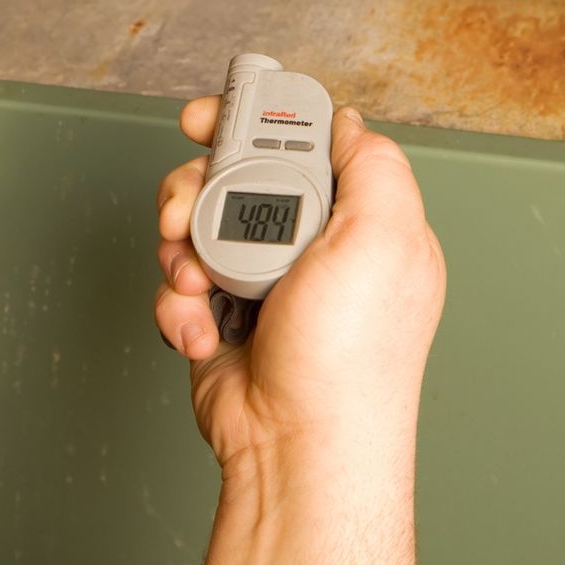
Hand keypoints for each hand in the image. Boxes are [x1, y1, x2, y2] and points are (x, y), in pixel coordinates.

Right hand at [153, 100, 444, 564]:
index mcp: (360, 221)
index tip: (212, 116)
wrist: (296, 448)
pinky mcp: (222, 317)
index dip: (256, 118)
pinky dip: (179, 304)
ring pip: (196, 225)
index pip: (306, 140)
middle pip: (235, 174)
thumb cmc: (348, 361)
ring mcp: (264, 282)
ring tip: (197, 281)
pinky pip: (179, 284)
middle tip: (185, 207)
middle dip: (199, 187)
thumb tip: (350, 124)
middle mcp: (313, 248)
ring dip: (182, 249)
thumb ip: (373, 165)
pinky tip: (202, 329)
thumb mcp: (385, 238)